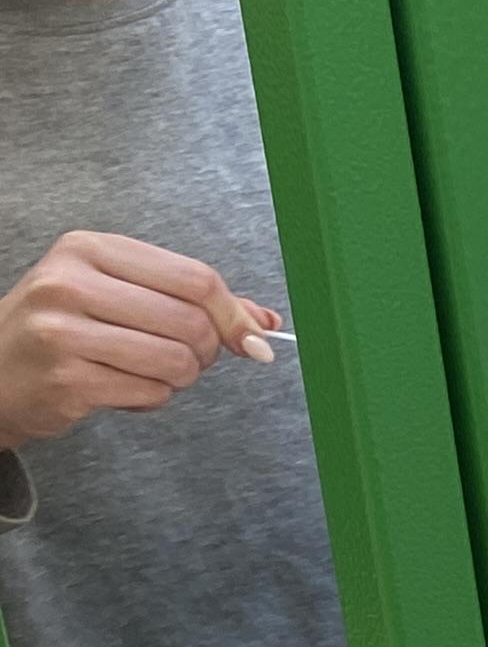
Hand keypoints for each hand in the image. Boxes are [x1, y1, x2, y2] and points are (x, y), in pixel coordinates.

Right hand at [0, 228, 281, 452]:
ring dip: (181, 377)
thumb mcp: (118, 293)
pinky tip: (120, 388)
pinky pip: (150, 393)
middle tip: (188, 357)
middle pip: (192, 321)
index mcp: (89, 249)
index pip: (196, 279)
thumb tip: (265, 322)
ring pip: (177, 361)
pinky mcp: (65, 380)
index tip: (251, 339)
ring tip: (150, 371)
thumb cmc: (65, 327)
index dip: (234, 314)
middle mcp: (69, 283)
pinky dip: (151, 397)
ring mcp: (62, 332)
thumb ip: (192, 300)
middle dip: (207, 350)